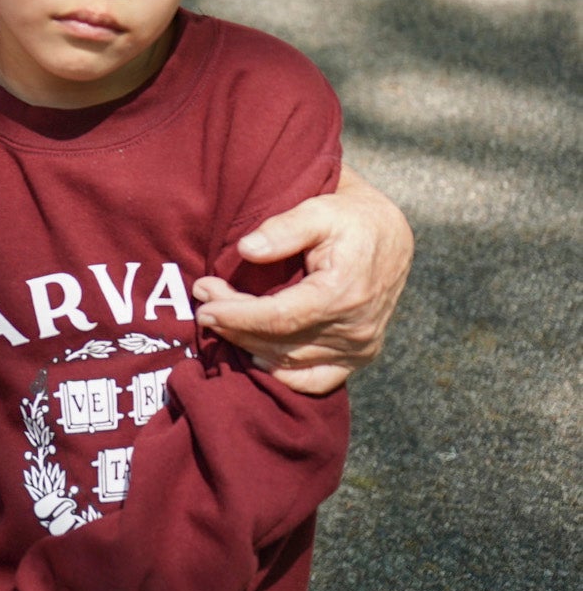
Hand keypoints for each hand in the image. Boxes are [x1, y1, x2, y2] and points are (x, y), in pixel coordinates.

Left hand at [196, 170, 411, 392]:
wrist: (388, 236)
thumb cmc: (349, 219)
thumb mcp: (318, 210)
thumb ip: (283, 229)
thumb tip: (246, 249)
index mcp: (344, 294)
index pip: (278, 318)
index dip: (236, 315)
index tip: (204, 304)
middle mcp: (355, 329)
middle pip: (278, 340)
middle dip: (233, 324)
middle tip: (203, 302)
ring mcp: (360, 347)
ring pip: (289, 360)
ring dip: (248, 343)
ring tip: (219, 319)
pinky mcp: (359, 355)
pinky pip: (316, 380)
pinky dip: (283, 373)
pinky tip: (255, 356)